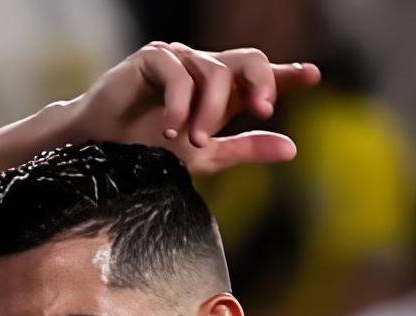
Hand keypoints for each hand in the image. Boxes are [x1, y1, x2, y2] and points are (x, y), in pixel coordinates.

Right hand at [67, 42, 320, 175]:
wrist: (103, 153)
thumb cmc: (150, 153)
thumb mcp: (205, 157)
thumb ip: (246, 150)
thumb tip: (292, 148)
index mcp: (221, 94)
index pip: (259, 76)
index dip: (286, 74)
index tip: (312, 76)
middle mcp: (204, 71)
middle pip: (248, 59)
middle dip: (260, 82)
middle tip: (263, 109)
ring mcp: (179, 61)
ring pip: (213, 71)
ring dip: (208, 111)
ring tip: (191, 141)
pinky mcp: (152, 58)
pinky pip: (178, 72)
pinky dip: (179, 104)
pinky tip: (172, 130)